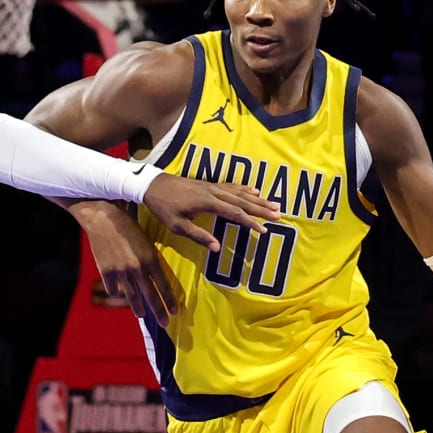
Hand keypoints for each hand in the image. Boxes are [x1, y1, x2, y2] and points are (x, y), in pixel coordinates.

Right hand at [76, 203, 180, 325]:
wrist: (103, 218)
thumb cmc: (127, 225)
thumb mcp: (145, 241)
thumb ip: (150, 260)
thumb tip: (154, 276)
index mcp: (151, 259)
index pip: (163, 285)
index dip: (169, 300)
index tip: (175, 311)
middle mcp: (138, 269)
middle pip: (151, 296)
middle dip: (159, 311)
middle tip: (165, 323)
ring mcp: (122, 272)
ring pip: (132, 297)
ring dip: (139, 308)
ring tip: (143, 315)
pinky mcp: (107, 272)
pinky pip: (114, 289)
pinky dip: (117, 292)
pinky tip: (119, 294)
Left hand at [141, 175, 281, 253]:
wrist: (153, 185)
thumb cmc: (164, 208)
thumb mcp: (177, 226)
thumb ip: (198, 236)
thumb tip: (216, 248)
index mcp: (207, 203)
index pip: (235, 213)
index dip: (251, 222)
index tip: (264, 230)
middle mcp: (214, 192)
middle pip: (243, 201)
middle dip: (261, 209)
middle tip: (279, 215)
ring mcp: (213, 186)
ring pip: (240, 192)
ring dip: (258, 199)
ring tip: (274, 204)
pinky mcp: (209, 183)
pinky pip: (232, 185)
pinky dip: (245, 188)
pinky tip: (254, 190)